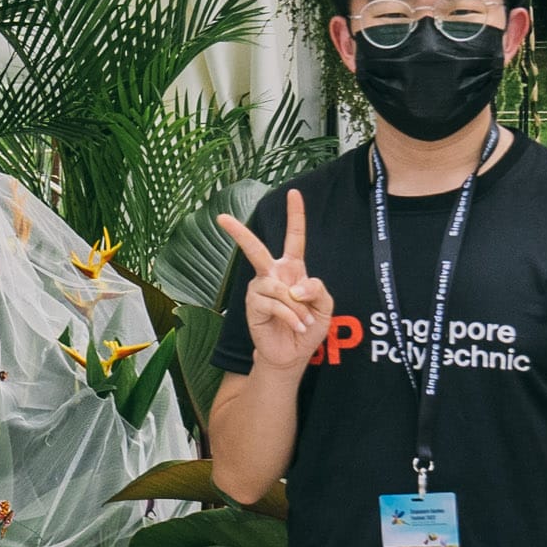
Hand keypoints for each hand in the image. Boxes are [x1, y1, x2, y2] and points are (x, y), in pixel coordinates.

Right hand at [212, 196, 334, 368]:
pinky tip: (296, 326)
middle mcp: (272, 274)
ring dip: (297, 308)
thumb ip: (317, 289)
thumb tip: (294, 287)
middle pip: (255, 249)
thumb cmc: (307, 326)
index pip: (294, 237)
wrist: (292, 354)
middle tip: (221, 217)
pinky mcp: (253, 306)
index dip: (296, 215)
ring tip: (302, 322)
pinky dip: (290, 316)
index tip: (294, 192)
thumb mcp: (325, 306)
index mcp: (292, 269)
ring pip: (279, 288)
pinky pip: (274, 303)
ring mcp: (260, 289)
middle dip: (238, 233)